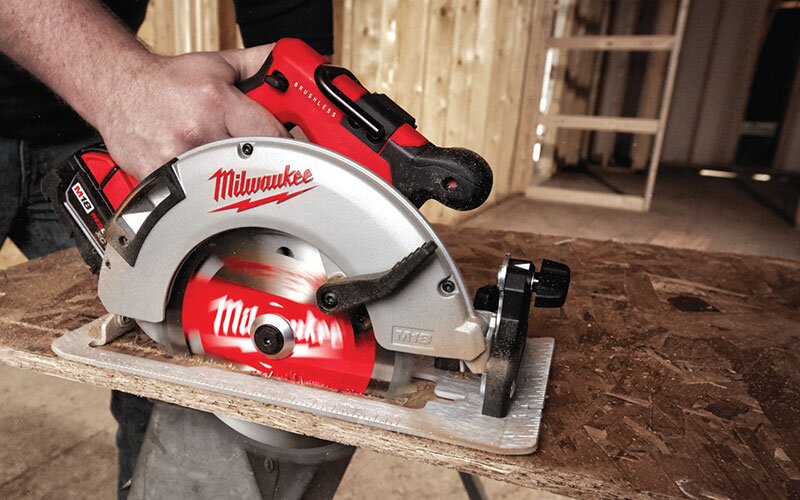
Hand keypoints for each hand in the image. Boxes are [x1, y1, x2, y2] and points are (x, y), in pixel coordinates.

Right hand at [97, 44, 288, 179]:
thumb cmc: (168, 82)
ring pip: (223, 185)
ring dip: (231, 181)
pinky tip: (198, 177)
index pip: (271, 134)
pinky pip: (192, 196)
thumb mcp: (218, 65)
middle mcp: (197, 132)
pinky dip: (201, 192)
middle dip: (261, 165)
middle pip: (250, 163)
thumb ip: (259, 65)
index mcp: (216, 103)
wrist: (117, 88)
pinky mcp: (158, 177)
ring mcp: (176, 158)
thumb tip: (288, 69)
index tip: (291, 154)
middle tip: (261, 164)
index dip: (287, 147)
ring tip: (224, 167)